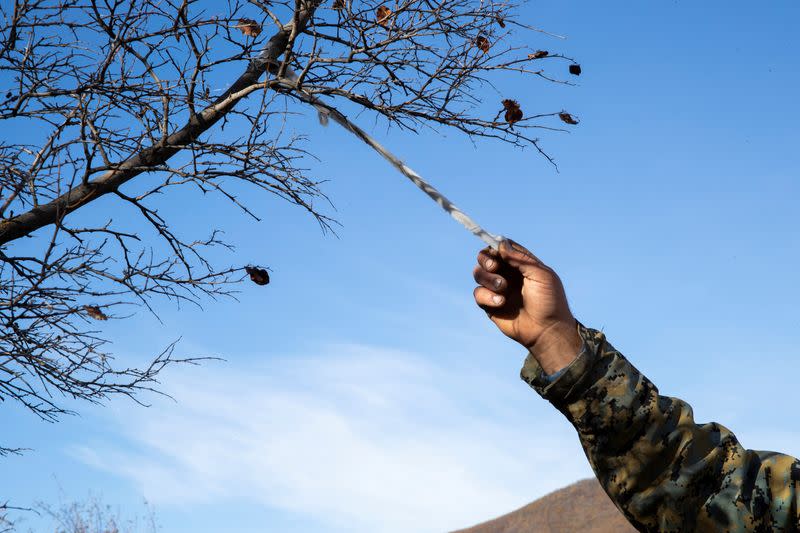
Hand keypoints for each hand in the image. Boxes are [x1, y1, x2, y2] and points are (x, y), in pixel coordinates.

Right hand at [472, 239, 581, 373]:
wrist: (547, 330)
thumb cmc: (549, 301)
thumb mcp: (541, 274)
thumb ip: (520, 258)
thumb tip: (500, 244)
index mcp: (521, 264)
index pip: (502, 247)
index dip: (495, 246)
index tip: (496, 251)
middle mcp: (507, 274)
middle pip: (485, 257)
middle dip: (486, 259)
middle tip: (494, 267)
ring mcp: (498, 289)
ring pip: (478, 274)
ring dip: (488, 278)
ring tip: (503, 289)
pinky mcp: (490, 305)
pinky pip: (478, 294)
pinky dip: (486, 296)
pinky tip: (500, 303)